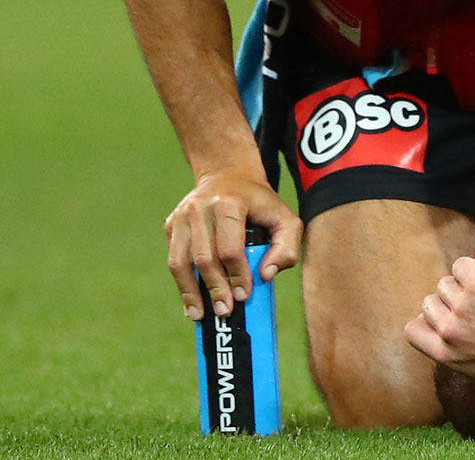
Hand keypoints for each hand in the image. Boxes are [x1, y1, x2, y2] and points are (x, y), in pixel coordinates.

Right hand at [165, 172, 301, 320]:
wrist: (229, 176)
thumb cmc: (261, 203)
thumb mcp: (285, 218)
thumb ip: (287, 247)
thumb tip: (267, 275)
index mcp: (228, 204)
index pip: (229, 248)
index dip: (237, 275)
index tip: (244, 295)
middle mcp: (200, 208)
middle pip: (204, 258)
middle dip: (214, 288)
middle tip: (225, 311)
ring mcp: (182, 216)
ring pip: (181, 262)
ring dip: (191, 292)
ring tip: (200, 314)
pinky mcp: (172, 225)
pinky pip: (174, 259)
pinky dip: (181, 283)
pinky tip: (191, 300)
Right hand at [406, 257, 474, 381]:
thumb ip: (457, 353)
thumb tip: (446, 335)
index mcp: (446, 355)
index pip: (412, 330)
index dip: (428, 319)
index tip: (448, 316)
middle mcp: (449, 332)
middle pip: (430, 302)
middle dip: (450, 300)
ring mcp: (462, 308)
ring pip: (445, 283)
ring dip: (464, 283)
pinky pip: (461, 265)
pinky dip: (473, 267)